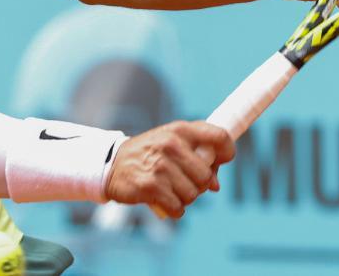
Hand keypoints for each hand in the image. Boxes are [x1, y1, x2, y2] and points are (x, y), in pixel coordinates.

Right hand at [104, 121, 233, 217]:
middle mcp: (171, 144)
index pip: (220, 137)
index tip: (221, 160)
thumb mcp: (171, 144)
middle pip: (206, 176)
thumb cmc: (148, 155)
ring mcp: (160, 165)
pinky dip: (174, 209)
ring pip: (193, 194)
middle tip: (185, 182)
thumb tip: (216, 185)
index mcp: (180, 130)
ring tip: (171, 190)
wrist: (111, 164)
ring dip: (184, 198)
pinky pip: (178, 207)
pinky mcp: (150, 186)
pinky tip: (163, 200)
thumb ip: (197, 157)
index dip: (228, 152)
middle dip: (199, 185)